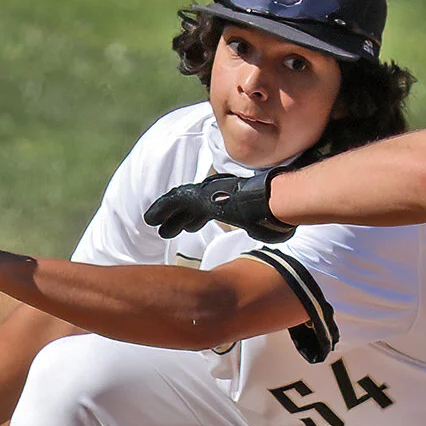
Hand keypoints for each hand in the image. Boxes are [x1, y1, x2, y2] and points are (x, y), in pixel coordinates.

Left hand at [144, 170, 296, 242]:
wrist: (273, 202)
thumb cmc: (275, 213)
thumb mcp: (268, 222)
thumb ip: (265, 226)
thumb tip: (275, 233)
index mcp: (229, 198)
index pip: (208, 207)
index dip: (195, 216)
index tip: (189, 225)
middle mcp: (216, 192)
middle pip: (191, 204)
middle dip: (178, 216)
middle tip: (167, 228)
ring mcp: (208, 193)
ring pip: (180, 203)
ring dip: (166, 214)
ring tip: (155, 226)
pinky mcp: (201, 198)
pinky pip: (175, 202)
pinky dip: (162, 210)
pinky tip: (150, 219)